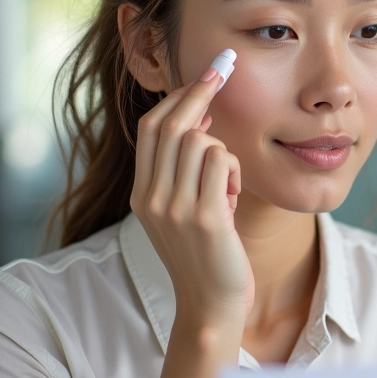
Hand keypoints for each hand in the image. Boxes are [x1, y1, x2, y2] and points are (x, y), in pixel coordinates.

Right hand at [130, 67, 254, 322]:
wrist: (211, 306)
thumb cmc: (205, 254)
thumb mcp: (181, 210)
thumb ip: (181, 170)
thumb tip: (198, 117)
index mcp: (142, 194)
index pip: (150, 129)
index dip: (176, 97)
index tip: (202, 77)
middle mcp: (151, 198)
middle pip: (172, 125)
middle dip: (200, 92)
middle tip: (223, 71)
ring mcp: (175, 208)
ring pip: (202, 142)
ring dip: (224, 153)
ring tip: (227, 186)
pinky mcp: (204, 217)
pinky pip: (222, 162)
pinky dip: (234, 171)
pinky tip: (233, 196)